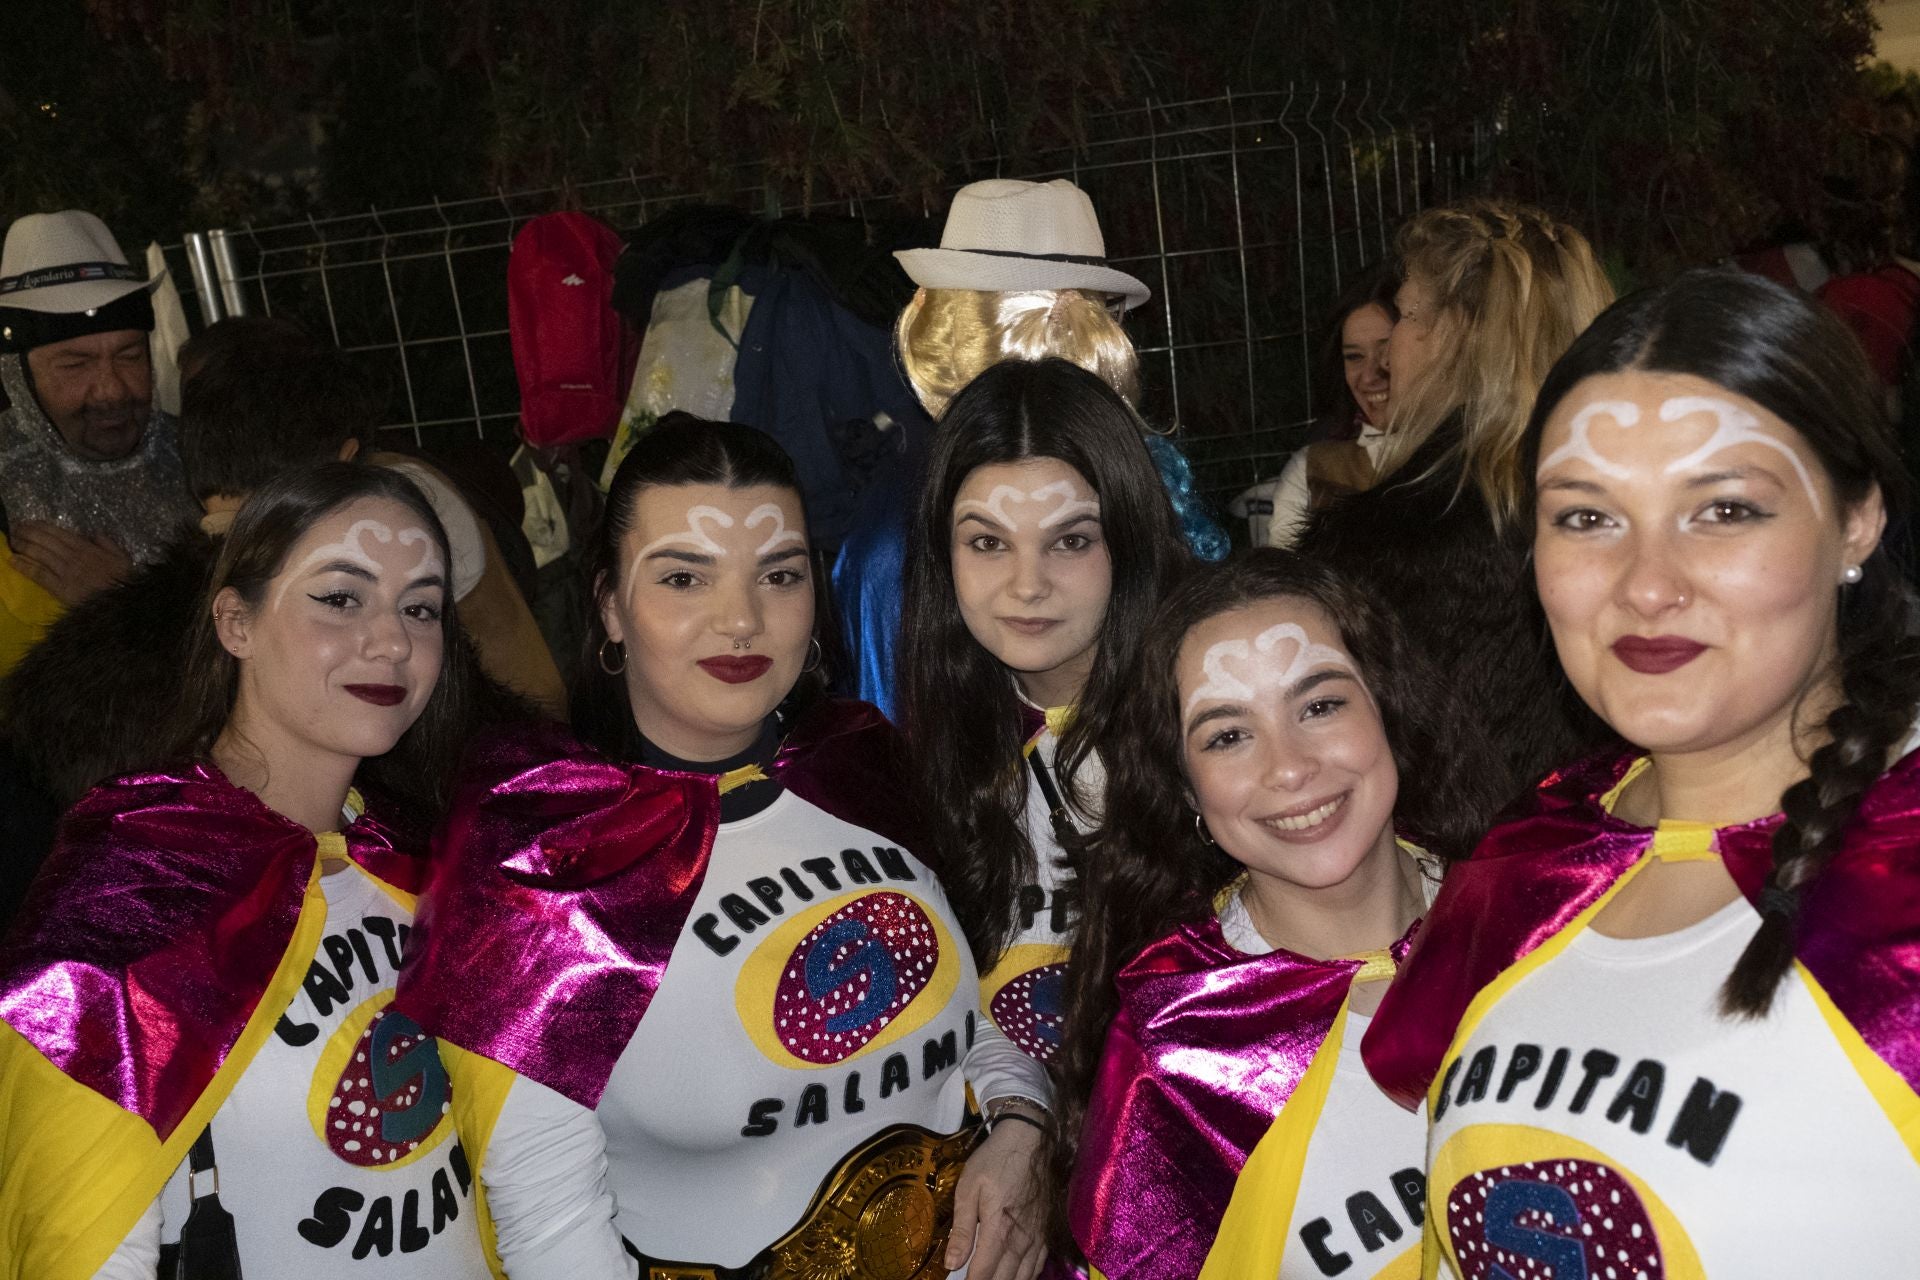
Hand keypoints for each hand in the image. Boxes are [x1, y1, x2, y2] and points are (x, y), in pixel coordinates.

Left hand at [10, 520, 132, 606]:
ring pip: (40, 554)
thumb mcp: (123, 559)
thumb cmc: (124, 582)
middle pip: (46, 541)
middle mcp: (74, 557)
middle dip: (28, 532)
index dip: (42, 526)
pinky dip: (25, 566)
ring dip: (23, 546)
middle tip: (15, 528)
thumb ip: (108, 544)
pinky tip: (13, 561)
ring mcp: (66, 572)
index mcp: (88, 548)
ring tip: (12, 541)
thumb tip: (94, 534)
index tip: (29, 522)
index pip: (59, 533)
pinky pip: (39, 574)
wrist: (123, 605)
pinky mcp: (61, 588)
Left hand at [945, 1108, 1047, 1279]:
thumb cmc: (994, 1161)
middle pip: (1004, 1279)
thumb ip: (962, 1229)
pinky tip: (1016, 1276)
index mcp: (999, 1230)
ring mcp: (1037, 1237)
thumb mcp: (969, 1188)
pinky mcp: (1045, 1231)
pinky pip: (1038, 1265)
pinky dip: (1025, 1277)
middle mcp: (1022, 1240)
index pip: (983, 1273)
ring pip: (1024, 1276)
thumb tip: (951, 1264)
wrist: (1029, 1140)